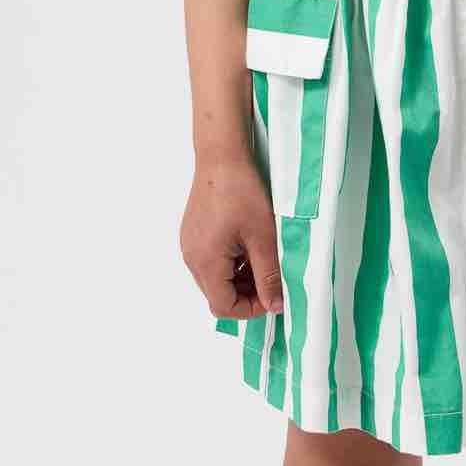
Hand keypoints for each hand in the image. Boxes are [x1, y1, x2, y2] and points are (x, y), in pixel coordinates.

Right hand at [181, 154, 284, 318]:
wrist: (222, 157)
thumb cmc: (241, 191)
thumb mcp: (264, 238)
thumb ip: (269, 276)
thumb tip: (275, 305)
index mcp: (206, 262)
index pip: (224, 307)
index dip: (251, 309)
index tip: (273, 297)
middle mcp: (192, 258)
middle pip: (218, 295)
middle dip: (247, 293)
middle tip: (272, 279)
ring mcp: (190, 245)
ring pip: (215, 279)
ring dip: (240, 278)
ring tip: (263, 258)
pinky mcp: (193, 234)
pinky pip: (211, 261)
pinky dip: (231, 263)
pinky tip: (248, 245)